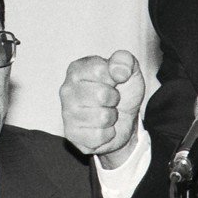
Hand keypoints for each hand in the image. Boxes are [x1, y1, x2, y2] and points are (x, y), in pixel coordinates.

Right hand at [60, 51, 144, 165]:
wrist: (124, 120)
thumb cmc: (122, 91)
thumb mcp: (130, 70)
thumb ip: (125, 61)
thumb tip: (118, 72)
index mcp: (77, 69)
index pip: (100, 70)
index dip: (116, 77)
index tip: (114, 81)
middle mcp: (67, 90)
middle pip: (102, 95)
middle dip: (114, 99)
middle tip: (112, 100)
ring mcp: (67, 113)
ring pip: (102, 117)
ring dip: (112, 117)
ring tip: (106, 113)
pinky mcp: (72, 134)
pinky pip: (99, 136)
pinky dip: (108, 133)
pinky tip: (102, 128)